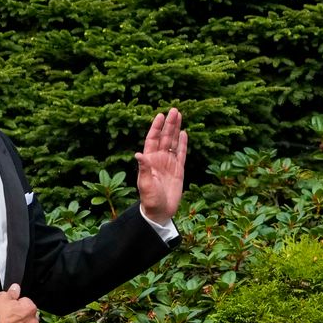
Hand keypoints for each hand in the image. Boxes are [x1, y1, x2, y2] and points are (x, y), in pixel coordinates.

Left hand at [135, 107, 187, 224]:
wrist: (160, 212)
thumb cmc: (150, 200)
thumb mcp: (145, 184)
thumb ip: (144, 169)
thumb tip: (138, 154)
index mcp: (149, 161)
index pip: (153, 140)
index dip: (156, 127)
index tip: (160, 115)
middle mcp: (159, 159)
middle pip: (165, 138)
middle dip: (169, 124)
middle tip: (174, 110)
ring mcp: (169, 164)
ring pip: (174, 143)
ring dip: (176, 130)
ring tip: (179, 116)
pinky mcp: (178, 170)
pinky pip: (181, 154)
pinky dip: (183, 144)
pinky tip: (184, 133)